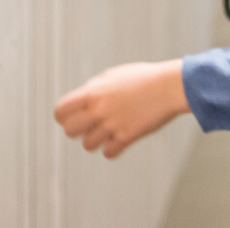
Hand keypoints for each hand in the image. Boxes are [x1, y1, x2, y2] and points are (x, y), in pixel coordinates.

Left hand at [53, 60, 188, 158]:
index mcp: (93, 92)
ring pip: (87, 145)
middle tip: (89, 125)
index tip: (71, 116)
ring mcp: (113, 124)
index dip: (63, 116)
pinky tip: (118, 139)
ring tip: (106, 132)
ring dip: (95, 140)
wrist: (169, 86)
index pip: (60, 111)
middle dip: (77, 130)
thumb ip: (94, 89)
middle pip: (70, 131)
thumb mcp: (112, 76)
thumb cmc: (142, 78)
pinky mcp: (127, 137)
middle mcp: (99, 109)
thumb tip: (80, 102)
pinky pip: (108, 153)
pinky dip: (112, 149)